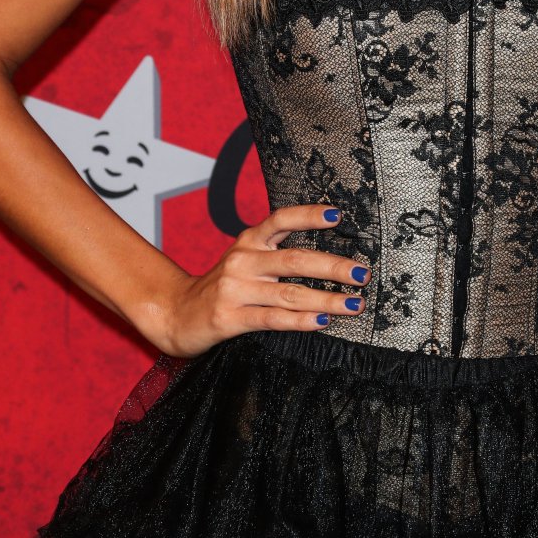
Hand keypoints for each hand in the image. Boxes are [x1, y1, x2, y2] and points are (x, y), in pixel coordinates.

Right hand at [148, 204, 370, 356]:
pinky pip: (273, 318)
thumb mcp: (245, 259)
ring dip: (327, 299)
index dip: (308, 215)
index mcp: (249, 240)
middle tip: (362, 273)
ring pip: (289, 292)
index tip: (337, 216)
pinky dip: (301, 320)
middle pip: (295, 259)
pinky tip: (322, 322)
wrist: (175, 314)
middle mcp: (243, 259)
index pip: (281, 220)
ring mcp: (235, 289)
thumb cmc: (223, 287)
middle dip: (333, 266)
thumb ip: (277, 254)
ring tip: (354, 304)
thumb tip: (329, 257)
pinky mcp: (230, 318)